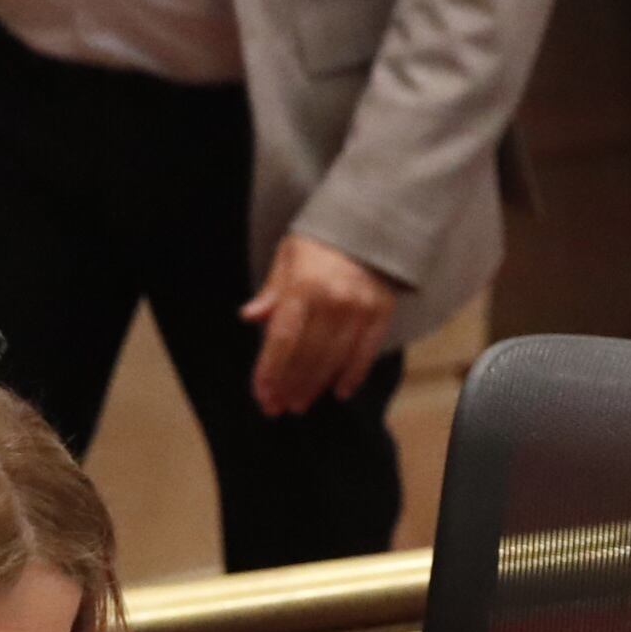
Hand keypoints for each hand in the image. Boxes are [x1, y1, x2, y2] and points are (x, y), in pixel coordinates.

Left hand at [239, 233, 401, 415]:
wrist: (369, 224)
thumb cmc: (321, 243)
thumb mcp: (288, 256)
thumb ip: (271, 291)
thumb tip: (249, 317)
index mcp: (304, 285)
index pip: (283, 339)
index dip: (270, 370)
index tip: (262, 394)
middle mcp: (333, 300)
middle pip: (307, 355)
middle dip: (289, 385)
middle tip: (277, 407)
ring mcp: (360, 308)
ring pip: (333, 359)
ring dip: (314, 386)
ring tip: (299, 403)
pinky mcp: (381, 313)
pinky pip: (365, 353)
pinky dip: (352, 376)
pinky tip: (338, 392)